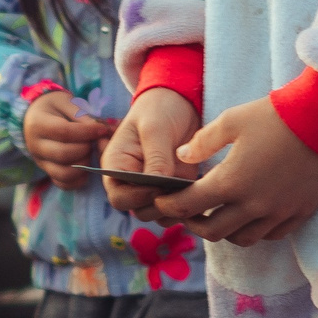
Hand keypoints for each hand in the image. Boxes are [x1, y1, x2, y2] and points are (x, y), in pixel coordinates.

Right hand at [21, 88, 110, 190]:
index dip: (87, 132)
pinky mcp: (47, 172)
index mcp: (38, 124)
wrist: (34, 117)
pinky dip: (78, 179)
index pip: (64, 132)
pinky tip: (85, 166)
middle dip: (86, 148)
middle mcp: (35, 146)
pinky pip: (63, 184)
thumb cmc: (54, 107)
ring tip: (88, 152)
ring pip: (64, 174)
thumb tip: (104, 131)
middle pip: (64, 154)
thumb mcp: (66, 102)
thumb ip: (83, 115)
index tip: (102, 129)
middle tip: (94, 140)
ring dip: (83, 165)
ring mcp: (41, 162)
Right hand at [103, 88, 198, 215]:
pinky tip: (200, 191)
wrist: (179, 102)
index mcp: (117, 166)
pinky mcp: (174, 188)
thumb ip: (156, 157)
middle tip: (179, 189)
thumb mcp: (156, 128)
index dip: (137, 198)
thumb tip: (157, 186)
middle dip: (158, 205)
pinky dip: (188, 205)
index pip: (118, 198)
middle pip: (138, 211)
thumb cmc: (159, 109)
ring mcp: (153, 187)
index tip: (159, 185)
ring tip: (191, 189)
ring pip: (158, 215)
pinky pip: (177, 208)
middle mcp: (131, 182)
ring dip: (175, 209)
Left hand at [153, 96, 317, 245]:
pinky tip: (249, 215)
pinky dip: (255, 230)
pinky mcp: (299, 213)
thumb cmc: (274, 116)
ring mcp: (278, 213)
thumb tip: (182, 156)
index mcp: (231, 182)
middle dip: (194, 224)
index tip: (162, 201)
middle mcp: (253, 205)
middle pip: (213, 232)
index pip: (188, 206)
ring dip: (225, 231)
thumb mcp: (231, 121)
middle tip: (187, 212)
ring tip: (218, 215)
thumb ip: (202, 142)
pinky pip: (271, 235)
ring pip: (243, 239)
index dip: (169, 206)